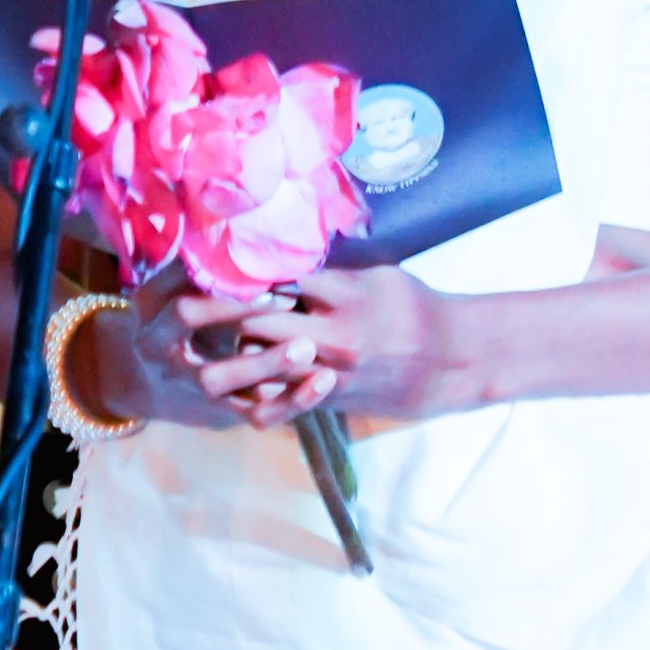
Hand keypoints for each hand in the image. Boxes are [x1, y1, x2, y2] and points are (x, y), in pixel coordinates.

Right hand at [70, 267, 332, 430]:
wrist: (160, 381)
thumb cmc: (185, 314)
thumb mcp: (180, 286)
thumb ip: (208, 261)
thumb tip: (245, 213)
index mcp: (151, 303)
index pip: (176, 275)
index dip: (216, 267)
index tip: (258, 259)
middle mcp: (159, 343)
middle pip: (189, 317)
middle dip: (235, 306)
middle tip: (286, 296)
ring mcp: (187, 381)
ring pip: (218, 378)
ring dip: (264, 362)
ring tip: (306, 346)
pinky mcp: (220, 412)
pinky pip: (255, 413)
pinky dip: (291, 401)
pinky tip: (324, 382)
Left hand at [181, 265, 461, 428]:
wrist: (447, 361)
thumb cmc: (413, 307)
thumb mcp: (377, 275)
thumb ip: (332, 269)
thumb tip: (290, 250)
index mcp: (345, 295)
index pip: (282, 276)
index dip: (249, 266)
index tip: (222, 253)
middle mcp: (332, 334)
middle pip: (260, 318)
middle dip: (231, 305)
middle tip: (202, 289)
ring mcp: (328, 371)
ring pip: (261, 358)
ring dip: (240, 341)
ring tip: (217, 326)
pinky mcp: (327, 398)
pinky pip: (277, 390)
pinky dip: (258, 375)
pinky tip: (244, 362)